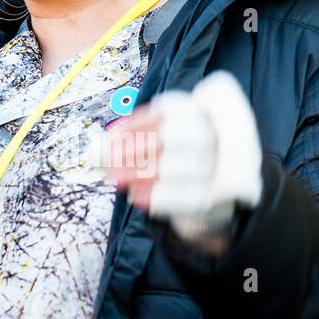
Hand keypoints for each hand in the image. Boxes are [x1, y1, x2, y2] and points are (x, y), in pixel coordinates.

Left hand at [85, 70, 262, 242]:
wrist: (215, 208)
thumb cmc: (182, 171)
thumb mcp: (157, 151)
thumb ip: (127, 147)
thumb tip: (90, 153)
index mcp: (210, 113)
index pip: (172, 110)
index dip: (138, 123)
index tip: (113, 138)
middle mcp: (225, 137)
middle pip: (176, 135)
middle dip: (136, 146)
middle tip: (109, 160)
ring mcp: (228, 169)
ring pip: (181, 164)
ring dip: (141, 171)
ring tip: (116, 179)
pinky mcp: (223, 200)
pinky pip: (188, 196)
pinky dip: (158, 196)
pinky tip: (136, 196)